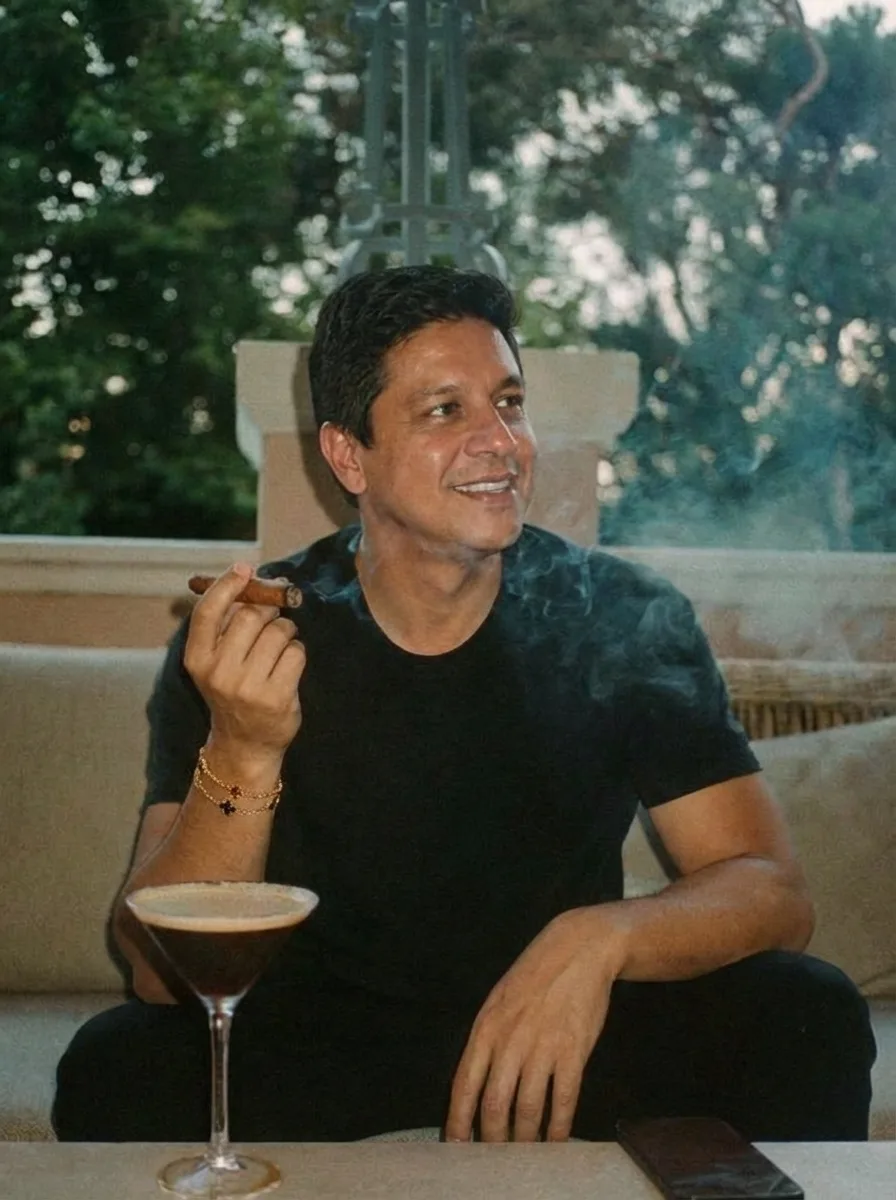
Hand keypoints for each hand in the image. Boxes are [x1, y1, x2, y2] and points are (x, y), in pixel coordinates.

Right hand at [184, 562, 305, 765]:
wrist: (244, 744)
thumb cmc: (233, 691)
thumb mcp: (215, 662)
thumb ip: (225, 625)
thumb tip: (250, 577)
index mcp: (197, 659)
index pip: (208, 612)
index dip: (227, 585)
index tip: (245, 568)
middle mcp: (218, 672)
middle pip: (251, 616)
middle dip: (269, 611)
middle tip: (274, 618)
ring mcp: (247, 686)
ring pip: (278, 632)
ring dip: (286, 632)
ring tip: (279, 649)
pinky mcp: (276, 697)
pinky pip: (296, 652)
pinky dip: (297, 652)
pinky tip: (288, 667)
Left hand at [445, 907, 623, 1142]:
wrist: (578, 949)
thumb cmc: (535, 975)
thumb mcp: (498, 1000)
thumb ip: (487, 1039)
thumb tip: (475, 1082)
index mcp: (486, 1027)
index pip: (463, 1085)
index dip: (458, 1121)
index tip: (454, 1147)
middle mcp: (510, 1041)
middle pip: (493, 1104)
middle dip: (492, 1139)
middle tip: (494, 1158)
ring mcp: (542, 1047)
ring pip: (527, 1109)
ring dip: (524, 1138)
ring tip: (524, 1154)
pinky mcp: (573, 1052)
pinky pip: (563, 1101)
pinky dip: (558, 1127)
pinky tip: (556, 1140)